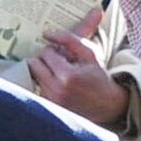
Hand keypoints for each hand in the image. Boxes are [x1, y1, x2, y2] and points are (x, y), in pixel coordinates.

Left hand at [27, 9, 128, 125]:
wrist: (107, 104)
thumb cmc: (100, 78)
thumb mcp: (90, 53)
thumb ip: (69, 39)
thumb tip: (48, 33)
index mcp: (67, 76)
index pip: (45, 52)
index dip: (54, 49)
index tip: (64, 54)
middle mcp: (56, 90)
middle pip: (33, 64)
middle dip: (45, 60)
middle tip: (59, 62)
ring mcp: (51, 101)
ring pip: (34, 76)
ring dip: (44, 72)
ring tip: (61, 75)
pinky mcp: (49, 106)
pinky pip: (38, 88)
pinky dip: (46, 84)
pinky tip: (60, 85)